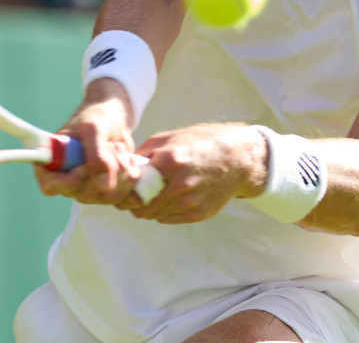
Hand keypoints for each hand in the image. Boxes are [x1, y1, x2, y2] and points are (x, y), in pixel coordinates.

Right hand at [35, 78, 140, 204]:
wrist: (113, 119)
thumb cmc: (96, 118)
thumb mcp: (94, 128)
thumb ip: (96, 155)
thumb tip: (104, 187)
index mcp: (52, 162)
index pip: (51, 186)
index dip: (69, 181)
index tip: (84, 166)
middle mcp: (67, 181)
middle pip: (86, 194)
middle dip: (106, 167)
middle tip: (111, 144)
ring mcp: (87, 189)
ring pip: (108, 196)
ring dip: (122, 169)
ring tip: (119, 148)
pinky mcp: (106, 192)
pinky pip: (122, 197)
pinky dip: (131, 178)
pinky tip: (129, 160)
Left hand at [117, 123, 266, 223]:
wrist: (237, 158)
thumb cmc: (200, 143)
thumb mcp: (169, 138)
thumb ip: (143, 153)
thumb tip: (121, 168)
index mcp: (169, 161)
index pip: (134, 190)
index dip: (124, 194)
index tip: (122, 193)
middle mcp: (179, 183)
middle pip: (142, 208)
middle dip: (134, 205)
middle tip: (133, 199)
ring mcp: (190, 201)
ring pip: (155, 216)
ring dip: (150, 209)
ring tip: (153, 197)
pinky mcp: (199, 213)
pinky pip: (170, 219)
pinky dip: (164, 212)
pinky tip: (169, 200)